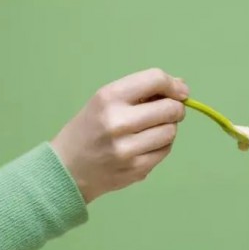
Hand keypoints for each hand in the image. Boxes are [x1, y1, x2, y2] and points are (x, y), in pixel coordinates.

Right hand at [51, 68, 189, 203]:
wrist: (67, 169)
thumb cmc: (89, 129)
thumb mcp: (105, 101)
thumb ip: (141, 91)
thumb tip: (181, 85)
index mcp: (109, 97)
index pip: (155, 79)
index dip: (174, 85)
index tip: (181, 91)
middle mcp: (118, 122)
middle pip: (170, 109)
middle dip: (176, 108)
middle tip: (170, 112)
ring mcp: (128, 148)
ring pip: (171, 132)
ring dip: (168, 128)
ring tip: (152, 129)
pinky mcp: (136, 169)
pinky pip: (165, 151)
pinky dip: (161, 146)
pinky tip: (145, 145)